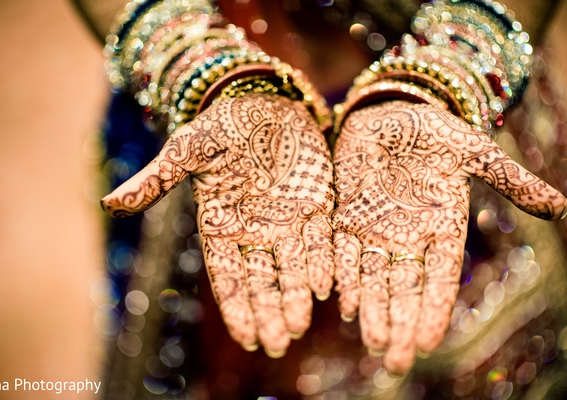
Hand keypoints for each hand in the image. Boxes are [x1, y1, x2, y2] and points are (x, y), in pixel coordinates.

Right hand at [101, 93, 334, 356]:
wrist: (260, 102)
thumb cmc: (219, 126)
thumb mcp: (185, 151)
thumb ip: (156, 180)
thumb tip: (109, 203)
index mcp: (221, 225)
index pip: (228, 276)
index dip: (237, 306)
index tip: (246, 337)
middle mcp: (255, 230)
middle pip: (262, 280)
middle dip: (269, 313)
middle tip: (276, 344)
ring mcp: (286, 219)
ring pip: (292, 267)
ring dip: (295, 298)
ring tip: (298, 328)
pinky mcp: (316, 202)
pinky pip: (320, 238)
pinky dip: (321, 262)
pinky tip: (324, 288)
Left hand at [332, 100, 565, 372]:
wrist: (390, 114)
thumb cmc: (434, 133)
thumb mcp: (474, 153)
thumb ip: (509, 180)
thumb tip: (559, 208)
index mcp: (441, 228)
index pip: (439, 277)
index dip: (433, 310)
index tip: (427, 343)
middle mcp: (407, 236)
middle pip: (403, 288)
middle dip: (399, 324)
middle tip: (395, 361)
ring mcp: (374, 228)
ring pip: (372, 277)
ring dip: (371, 311)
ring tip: (371, 343)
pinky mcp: (345, 215)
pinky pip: (341, 250)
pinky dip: (343, 276)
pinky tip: (343, 304)